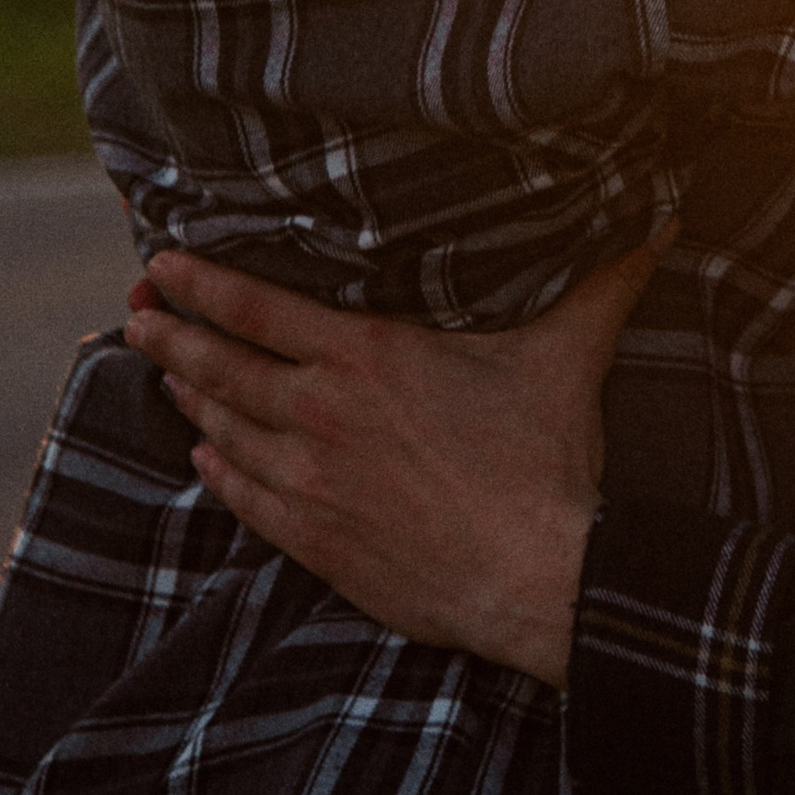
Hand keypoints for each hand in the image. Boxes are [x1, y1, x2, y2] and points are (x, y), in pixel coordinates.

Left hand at [122, 240, 661, 688]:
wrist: (540, 576)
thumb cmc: (550, 457)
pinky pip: (246, 499)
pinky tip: (204, 454)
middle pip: (224, 364)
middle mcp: (325, 412)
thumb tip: (660, 219)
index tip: (162, 261)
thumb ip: (606, 277)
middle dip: (172, 333)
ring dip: (189, 396)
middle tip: (134, 310)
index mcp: (371, 355)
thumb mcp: (572, 349)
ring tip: (163, 371)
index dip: (204, 282)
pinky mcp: (319, 541)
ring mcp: (314, 481)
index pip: (262, 306)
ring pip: (227, 428)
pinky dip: (217, 469)